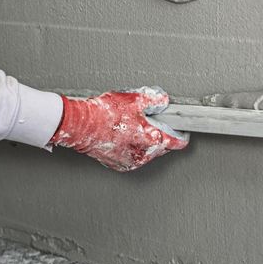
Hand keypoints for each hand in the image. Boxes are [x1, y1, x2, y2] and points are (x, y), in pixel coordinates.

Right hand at [49, 87, 188, 171]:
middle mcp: (143, 154)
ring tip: (131, 128)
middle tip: (150, 122)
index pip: (178, 142)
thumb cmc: (105, 114)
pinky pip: (132, 158)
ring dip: (144, 143)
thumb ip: (154, 99)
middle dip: (160, 135)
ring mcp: (130, 161)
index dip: (181, 134)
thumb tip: (163, 100)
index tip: (181, 130)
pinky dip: (131, 149)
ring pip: (146, 153)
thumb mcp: (134, 99)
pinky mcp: (118, 165)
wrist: (81, 126)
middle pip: (162, 148)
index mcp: (152, 139)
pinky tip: (122, 137)